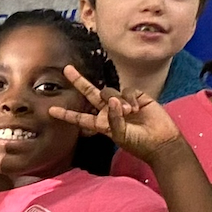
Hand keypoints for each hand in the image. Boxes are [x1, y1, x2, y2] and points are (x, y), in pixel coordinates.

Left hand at [51, 67, 187, 163]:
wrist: (160, 140)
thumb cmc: (138, 142)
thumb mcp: (120, 135)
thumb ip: (113, 119)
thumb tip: (113, 101)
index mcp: (101, 123)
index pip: (80, 118)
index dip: (67, 114)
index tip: (51, 111)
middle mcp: (108, 111)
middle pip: (90, 93)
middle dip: (79, 81)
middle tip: (67, 69)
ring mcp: (121, 102)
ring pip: (109, 91)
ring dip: (117, 101)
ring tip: (129, 113)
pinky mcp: (135, 96)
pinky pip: (127, 91)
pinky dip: (130, 98)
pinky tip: (136, 108)